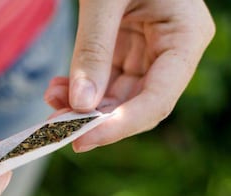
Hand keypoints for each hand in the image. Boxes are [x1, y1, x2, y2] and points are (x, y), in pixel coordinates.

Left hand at [44, 0, 214, 150]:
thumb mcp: (105, 0)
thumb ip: (93, 50)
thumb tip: (80, 103)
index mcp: (185, 37)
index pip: (157, 99)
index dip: (120, 126)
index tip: (81, 140)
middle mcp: (171, 51)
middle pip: (136, 103)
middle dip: (95, 119)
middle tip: (57, 126)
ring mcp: (149, 51)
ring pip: (117, 96)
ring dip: (83, 106)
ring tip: (51, 99)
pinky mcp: (127, 49)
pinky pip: (106, 80)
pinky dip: (81, 89)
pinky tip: (58, 89)